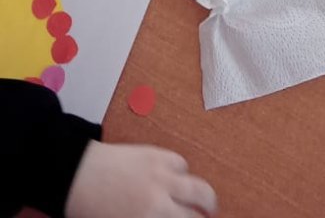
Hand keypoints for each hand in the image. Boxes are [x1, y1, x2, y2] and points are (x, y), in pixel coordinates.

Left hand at [65, 141, 217, 217]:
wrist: (75, 174)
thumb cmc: (90, 208)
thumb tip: (163, 215)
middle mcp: (160, 202)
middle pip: (196, 215)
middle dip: (205, 216)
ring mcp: (161, 176)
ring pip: (199, 188)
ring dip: (206, 198)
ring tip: (207, 203)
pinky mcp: (156, 155)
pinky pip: (181, 163)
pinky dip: (183, 172)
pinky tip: (178, 178)